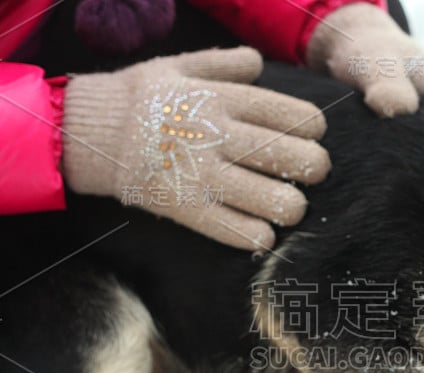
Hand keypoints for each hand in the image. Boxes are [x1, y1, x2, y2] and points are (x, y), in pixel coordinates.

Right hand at [62, 47, 330, 249]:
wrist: (88, 130)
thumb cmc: (140, 97)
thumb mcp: (179, 66)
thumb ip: (223, 64)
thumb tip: (260, 61)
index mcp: (223, 100)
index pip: (292, 116)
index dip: (313, 128)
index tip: (311, 135)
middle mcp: (219, 137)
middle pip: (294, 159)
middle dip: (314, 168)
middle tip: (309, 172)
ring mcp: (204, 175)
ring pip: (274, 200)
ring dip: (291, 207)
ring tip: (287, 205)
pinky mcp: (187, 207)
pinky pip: (236, 230)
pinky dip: (257, 236)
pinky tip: (262, 233)